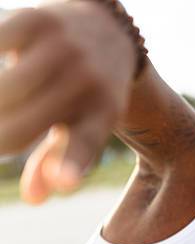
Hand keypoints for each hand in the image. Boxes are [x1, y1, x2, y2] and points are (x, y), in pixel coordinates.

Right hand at [0, 2, 136, 203]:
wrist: (109, 30)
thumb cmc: (88, 90)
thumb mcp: (85, 122)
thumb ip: (60, 158)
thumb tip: (35, 198)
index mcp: (103, 113)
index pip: (86, 143)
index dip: (71, 166)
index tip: (63, 183)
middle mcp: (88, 82)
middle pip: (22, 125)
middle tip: (0, 139)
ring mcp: (64, 50)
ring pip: (5, 91)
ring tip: (3, 108)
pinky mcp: (38, 20)